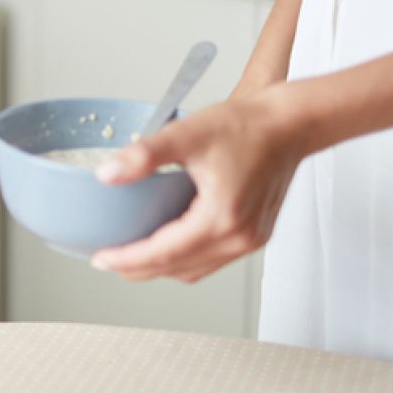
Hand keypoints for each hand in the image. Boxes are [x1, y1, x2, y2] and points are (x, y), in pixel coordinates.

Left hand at [88, 87, 307, 282]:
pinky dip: (186, 257)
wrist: (292, 123)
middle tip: (108, 259)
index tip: (100, 259)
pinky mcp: (256, 234)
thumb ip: (145, 155)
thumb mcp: (188, 133)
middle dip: (139, 268)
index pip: (163, 253)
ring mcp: (251, 240)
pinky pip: (214, 259)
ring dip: (163, 266)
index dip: (127, 259)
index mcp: (221, 219)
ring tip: (133, 255)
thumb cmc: (248, 125)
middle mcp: (239, 238)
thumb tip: (106, 175)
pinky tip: (170, 243)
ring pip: (196, 269)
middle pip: (178, 269)